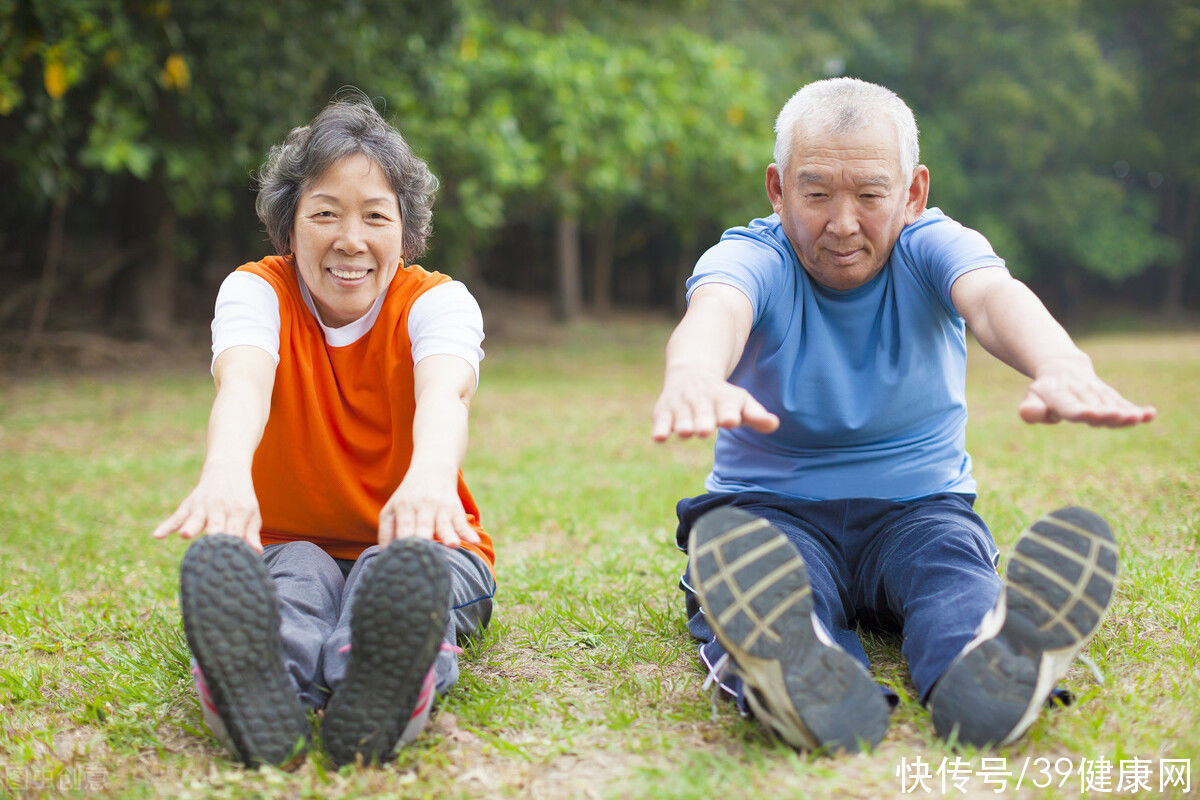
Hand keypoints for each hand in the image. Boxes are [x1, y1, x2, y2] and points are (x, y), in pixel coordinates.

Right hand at [151, 469, 262, 551]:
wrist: (227, 470)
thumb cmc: (241, 499)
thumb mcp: (251, 513)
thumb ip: (251, 534)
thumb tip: (257, 553)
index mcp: (239, 512)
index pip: (236, 533)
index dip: (233, 548)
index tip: (231, 564)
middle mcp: (220, 508)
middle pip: (216, 526)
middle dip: (214, 538)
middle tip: (211, 553)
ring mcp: (203, 506)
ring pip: (195, 519)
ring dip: (191, 527)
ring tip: (185, 535)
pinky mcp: (188, 505)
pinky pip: (176, 516)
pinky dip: (167, 525)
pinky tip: (157, 535)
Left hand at [378, 471, 479, 547]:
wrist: (432, 469)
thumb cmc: (408, 496)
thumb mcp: (392, 508)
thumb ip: (386, 531)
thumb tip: (384, 555)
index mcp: (404, 507)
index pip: (404, 527)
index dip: (405, 542)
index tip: (405, 559)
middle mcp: (422, 507)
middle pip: (423, 527)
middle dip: (424, 541)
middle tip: (424, 557)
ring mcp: (440, 507)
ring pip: (444, 524)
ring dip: (448, 535)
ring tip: (452, 545)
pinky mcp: (455, 509)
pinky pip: (462, 522)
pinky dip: (468, 532)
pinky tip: (474, 541)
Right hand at [652, 366, 779, 440]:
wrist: (691, 373)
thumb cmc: (722, 397)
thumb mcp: (741, 402)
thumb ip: (756, 415)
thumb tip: (774, 424)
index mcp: (724, 398)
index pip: (727, 406)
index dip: (728, 413)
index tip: (730, 420)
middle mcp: (702, 400)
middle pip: (703, 412)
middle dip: (703, 420)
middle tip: (704, 430)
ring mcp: (682, 405)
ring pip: (681, 415)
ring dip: (683, 423)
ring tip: (685, 432)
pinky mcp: (664, 411)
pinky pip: (661, 420)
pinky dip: (660, 427)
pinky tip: (659, 437)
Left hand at [1018, 359, 1155, 427]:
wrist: (1063, 368)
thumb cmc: (1045, 392)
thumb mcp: (1032, 399)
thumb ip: (1031, 409)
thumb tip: (1027, 413)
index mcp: (1060, 395)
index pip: (1071, 406)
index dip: (1080, 411)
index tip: (1090, 414)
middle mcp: (1081, 392)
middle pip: (1096, 407)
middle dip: (1106, 414)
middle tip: (1118, 417)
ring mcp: (1098, 393)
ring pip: (1113, 405)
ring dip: (1125, 413)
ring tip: (1137, 418)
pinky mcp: (1110, 396)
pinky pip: (1124, 403)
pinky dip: (1137, 410)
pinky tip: (1151, 414)